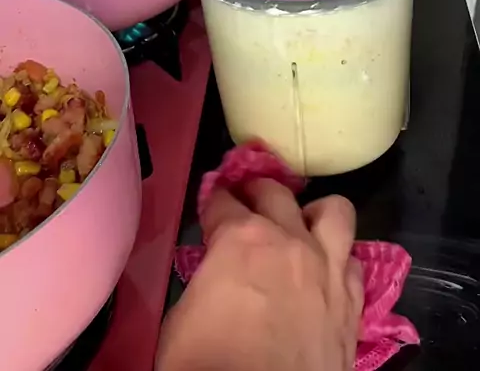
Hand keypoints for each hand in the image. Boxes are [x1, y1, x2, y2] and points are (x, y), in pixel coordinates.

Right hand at [156, 183, 363, 370]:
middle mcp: (289, 241)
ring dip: (313, 213)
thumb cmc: (207, 363)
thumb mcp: (180, 318)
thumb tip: (213, 275)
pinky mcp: (352, 303)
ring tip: (300, 226)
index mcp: (240, 238)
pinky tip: (325, 272)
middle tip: (246, 204)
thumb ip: (204, 280)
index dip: (213, 202)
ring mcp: (327, 269)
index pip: (222, 201)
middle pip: (275, 192)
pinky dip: (339, 259)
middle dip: (256, 192)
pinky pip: (354, 262)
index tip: (211, 208)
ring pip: (335, 211)